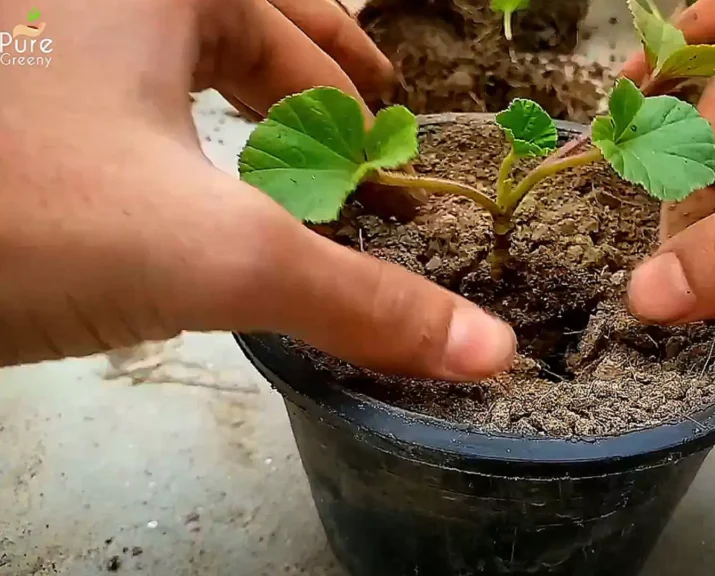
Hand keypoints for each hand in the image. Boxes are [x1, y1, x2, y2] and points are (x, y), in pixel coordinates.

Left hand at [0, 0, 515, 378]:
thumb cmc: (22, 218)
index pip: (302, 30)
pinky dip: (155, 128)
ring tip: (277, 158)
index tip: (392, 146)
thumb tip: (491, 350)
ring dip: (228, 103)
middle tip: (359, 141)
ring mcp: (42, 39)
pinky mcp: (12, 97)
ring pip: (164, 53)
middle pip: (239, 23)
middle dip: (305, 84)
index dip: (361, 93)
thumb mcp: (218, 257)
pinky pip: (103, 92)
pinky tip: (165, 180)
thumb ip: (363, 302)